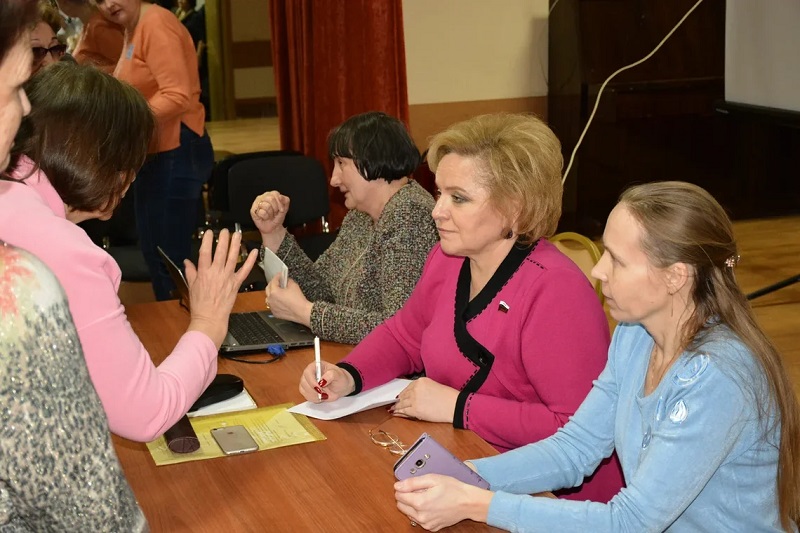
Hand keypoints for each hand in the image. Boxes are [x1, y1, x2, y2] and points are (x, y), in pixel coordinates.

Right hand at [184, 229, 257, 346]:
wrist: (210, 318)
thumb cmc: (200, 304)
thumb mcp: (191, 286)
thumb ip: (190, 272)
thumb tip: (186, 262)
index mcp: (204, 273)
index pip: (205, 252)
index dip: (208, 241)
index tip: (210, 232)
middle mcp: (216, 273)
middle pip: (221, 252)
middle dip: (223, 239)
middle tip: (225, 230)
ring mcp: (227, 278)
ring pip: (233, 257)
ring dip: (236, 244)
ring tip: (237, 234)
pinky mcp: (236, 284)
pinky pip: (245, 270)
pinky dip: (251, 261)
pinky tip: (254, 252)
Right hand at [250, 191, 288, 249]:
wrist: (273, 227)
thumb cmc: (277, 216)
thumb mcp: (285, 208)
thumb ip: (285, 200)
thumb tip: (280, 196)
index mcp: (271, 194)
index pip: (276, 194)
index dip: (280, 203)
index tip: (281, 209)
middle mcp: (263, 197)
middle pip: (271, 199)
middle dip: (276, 209)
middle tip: (274, 213)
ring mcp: (257, 203)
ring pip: (267, 206)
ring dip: (270, 214)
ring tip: (269, 215)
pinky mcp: (253, 210)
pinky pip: (262, 212)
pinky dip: (265, 217)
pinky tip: (264, 217)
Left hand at [264, 274, 312, 326]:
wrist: (302, 312)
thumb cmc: (298, 300)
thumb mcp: (294, 286)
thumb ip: (288, 281)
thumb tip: (286, 280)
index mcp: (274, 292)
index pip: (273, 281)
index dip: (277, 276)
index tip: (280, 274)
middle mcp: (271, 300)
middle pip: (268, 289)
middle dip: (272, 284)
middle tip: (278, 281)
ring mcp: (272, 307)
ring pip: (268, 298)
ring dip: (272, 293)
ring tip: (278, 292)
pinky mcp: (275, 313)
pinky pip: (272, 305)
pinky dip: (274, 302)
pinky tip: (280, 301)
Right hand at [298, 360, 354, 401]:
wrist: (340, 386)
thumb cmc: (339, 378)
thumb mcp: (338, 375)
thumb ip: (330, 375)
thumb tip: (322, 380)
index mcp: (315, 366)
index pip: (308, 372)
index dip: (311, 381)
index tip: (319, 387)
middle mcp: (309, 374)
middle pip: (304, 382)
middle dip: (314, 390)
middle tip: (324, 393)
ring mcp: (307, 383)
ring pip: (304, 391)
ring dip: (315, 395)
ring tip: (325, 394)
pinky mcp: (307, 391)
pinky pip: (307, 397)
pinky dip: (315, 399)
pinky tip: (322, 396)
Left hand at [392, 377, 458, 422]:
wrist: (453, 405)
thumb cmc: (448, 397)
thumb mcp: (433, 386)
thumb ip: (422, 390)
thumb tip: (414, 397)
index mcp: (420, 381)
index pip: (408, 388)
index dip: (403, 394)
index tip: (400, 396)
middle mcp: (415, 388)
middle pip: (403, 395)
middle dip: (398, 401)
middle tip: (394, 404)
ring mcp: (414, 399)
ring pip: (402, 404)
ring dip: (396, 407)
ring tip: (393, 410)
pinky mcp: (415, 409)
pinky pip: (404, 411)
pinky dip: (399, 413)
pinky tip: (396, 413)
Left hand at [394, 474, 492, 530]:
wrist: (468, 503)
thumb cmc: (453, 489)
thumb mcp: (432, 479)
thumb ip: (412, 482)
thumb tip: (398, 485)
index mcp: (419, 503)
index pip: (398, 496)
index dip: (403, 488)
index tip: (410, 484)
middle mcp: (421, 516)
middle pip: (401, 506)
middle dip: (406, 497)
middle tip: (419, 490)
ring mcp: (426, 523)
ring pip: (409, 513)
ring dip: (413, 505)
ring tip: (427, 497)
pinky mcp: (432, 527)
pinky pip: (419, 520)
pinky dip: (421, 512)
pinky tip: (431, 505)